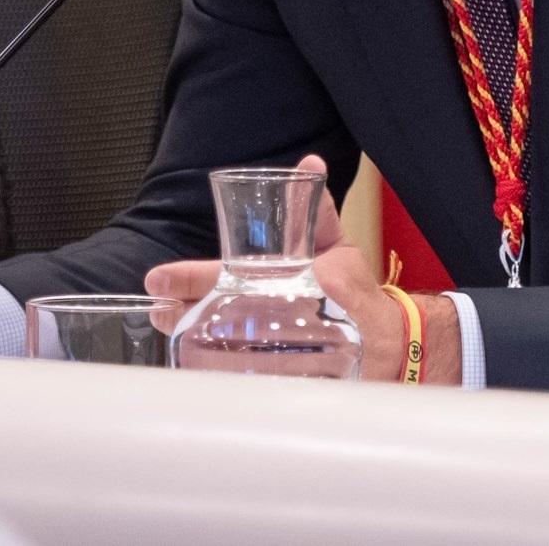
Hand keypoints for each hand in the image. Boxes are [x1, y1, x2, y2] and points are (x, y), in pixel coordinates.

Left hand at [142, 155, 457, 382]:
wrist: (393, 347)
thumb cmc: (359, 294)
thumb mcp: (339, 249)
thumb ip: (316, 212)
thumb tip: (309, 163)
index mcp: (294, 279)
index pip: (230, 275)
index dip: (189, 277)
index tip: (155, 281)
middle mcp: (287, 316)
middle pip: (219, 317)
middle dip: (184, 314)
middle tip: (159, 312)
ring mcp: (288, 355)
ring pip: (227, 354)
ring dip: (197, 347)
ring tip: (176, 339)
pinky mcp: (291, 385)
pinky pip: (248, 384)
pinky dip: (225, 380)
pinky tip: (207, 375)